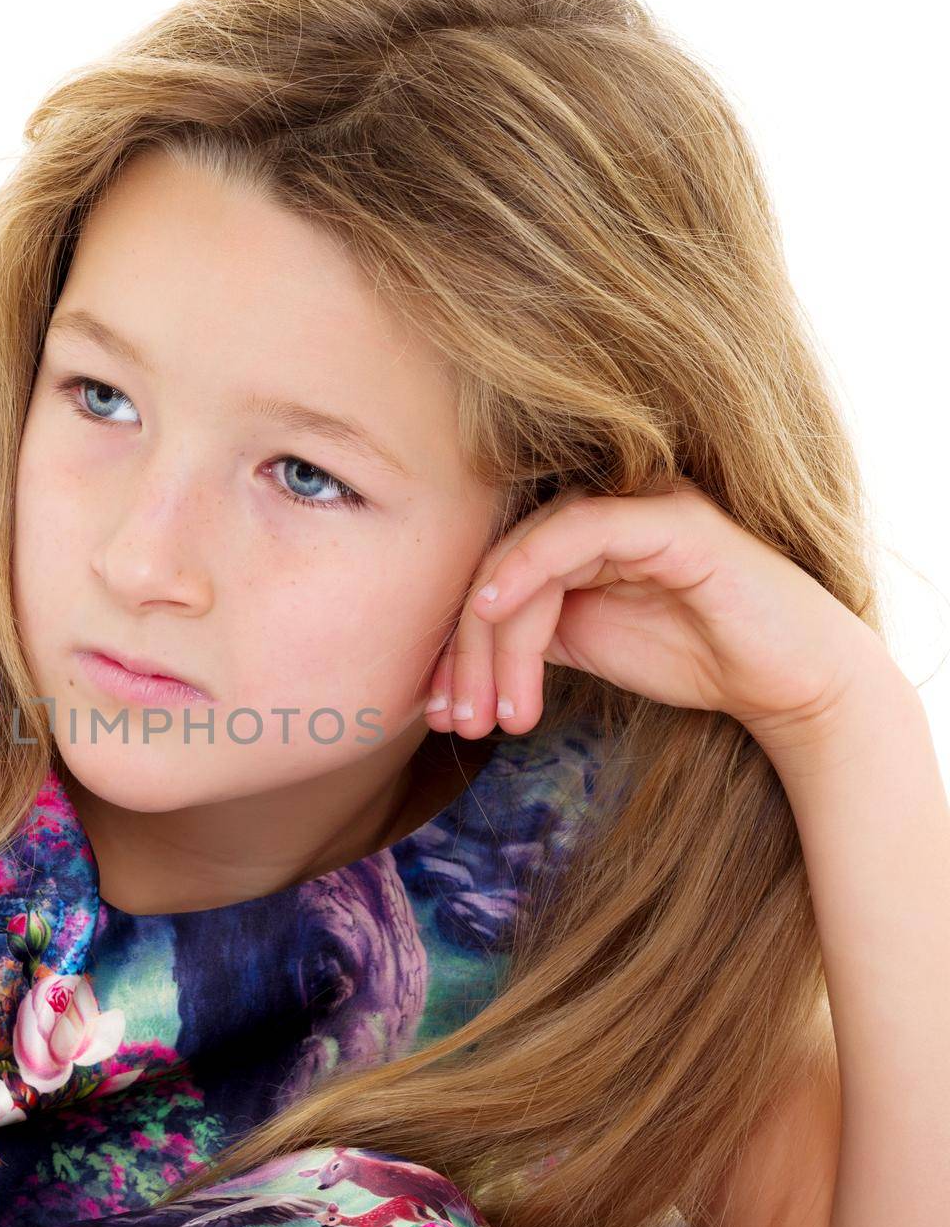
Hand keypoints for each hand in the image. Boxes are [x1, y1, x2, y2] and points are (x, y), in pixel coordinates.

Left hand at [424, 478, 884, 752]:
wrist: (788, 681)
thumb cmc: (692, 658)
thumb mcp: (581, 646)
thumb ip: (524, 633)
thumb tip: (446, 657)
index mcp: (575, 535)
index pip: (490, 576)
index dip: (454, 643)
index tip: (437, 710)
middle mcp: (600, 508)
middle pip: (496, 566)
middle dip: (467, 652)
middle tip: (458, 722)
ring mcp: (635, 504)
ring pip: (526, 557)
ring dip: (496, 643)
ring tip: (494, 715)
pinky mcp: (668, 517)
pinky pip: (576, 531)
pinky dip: (526, 569)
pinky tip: (496, 613)